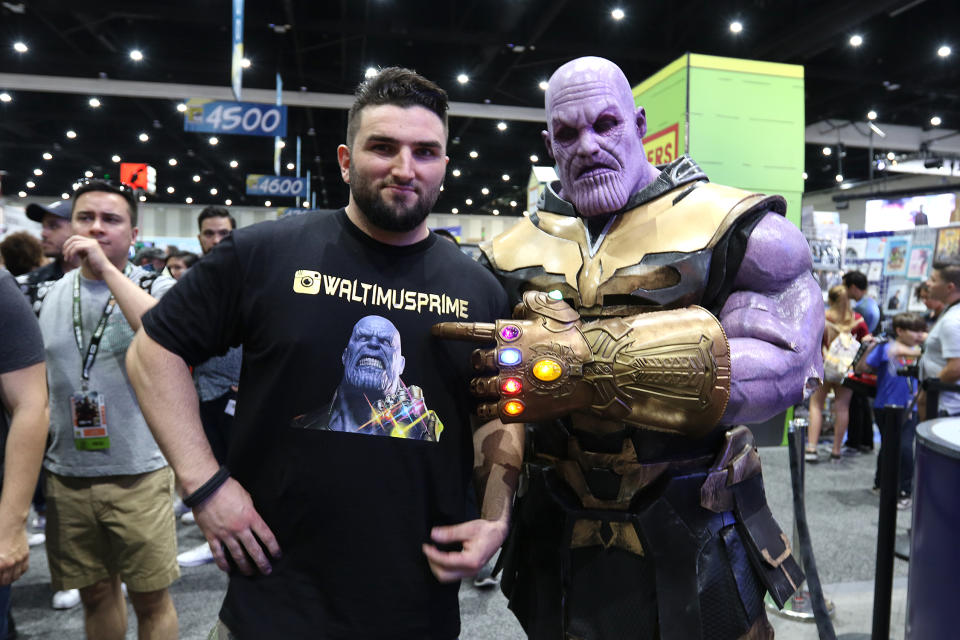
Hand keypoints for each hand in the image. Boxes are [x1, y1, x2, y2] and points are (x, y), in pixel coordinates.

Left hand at [0, 524, 28, 585]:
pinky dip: (18, 573)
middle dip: (0, 582)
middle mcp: (10, 563)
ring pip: (15, 577)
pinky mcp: (25, 555)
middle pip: (5, 581)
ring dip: (8, 579)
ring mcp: (19, 559)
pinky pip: (24, 569)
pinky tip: (12, 571)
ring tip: (3, 578)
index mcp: (0, 563)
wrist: (11, 523)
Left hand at [62, 235, 114, 278]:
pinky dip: (71, 253)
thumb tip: (68, 248)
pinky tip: (71, 259)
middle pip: (74, 238)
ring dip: (68, 251)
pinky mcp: (90, 247)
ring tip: (67, 259)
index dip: (68, 243)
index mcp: (90, 242)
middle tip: (64, 254)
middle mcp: (91, 241)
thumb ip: (79, 251)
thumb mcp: (84, 256)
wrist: (103, 270)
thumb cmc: (94, 266)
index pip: (76, 238)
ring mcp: (91, 243)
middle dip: (66, 245)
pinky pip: (76, 247)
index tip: (65, 252)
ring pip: (74, 243)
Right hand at [193, 478, 280, 575]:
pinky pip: (218, 554)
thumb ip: (251, 512)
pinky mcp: (212, 536)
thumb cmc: (228, 489)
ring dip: (245, 566)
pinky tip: (228, 570)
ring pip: (237, 555)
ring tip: (250, 573)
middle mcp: (240, 529)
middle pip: (254, 550)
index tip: (277, 555)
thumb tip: (254, 521)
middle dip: (262, 562)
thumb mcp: (247, 498)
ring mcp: (225, 534)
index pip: (267, 536)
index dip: (274, 548)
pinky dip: (223, 563)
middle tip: (267, 571)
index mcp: (251, 517)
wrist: (206, 488)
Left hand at [421, 518, 507, 582]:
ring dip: (437, 566)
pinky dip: (443, 567)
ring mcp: (470, 573)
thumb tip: (434, 535)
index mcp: (472, 560)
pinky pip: (451, 574)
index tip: (425, 547)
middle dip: (433, 564)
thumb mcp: (468, 528)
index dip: (433, 555)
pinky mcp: (468, 571)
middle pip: (444, 575)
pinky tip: (441, 555)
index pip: (446, 562)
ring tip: (433, 552)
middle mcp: (471, 570)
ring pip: (447, 577)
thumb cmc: (486, 531)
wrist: (499, 534)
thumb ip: (450, 533)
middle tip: (428, 550)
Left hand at [432, 290, 592, 423]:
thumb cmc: (573, 338)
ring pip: (478, 387)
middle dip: (476, 364)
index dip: (450, 330)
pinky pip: (488, 410)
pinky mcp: (516, 408)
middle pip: (475, 362)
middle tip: (482, 366)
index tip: (435, 330)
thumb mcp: (554, 310)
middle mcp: (503, 360)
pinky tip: (488, 408)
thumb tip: (519, 305)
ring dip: (478, 386)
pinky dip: (485, 409)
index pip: (470, 331)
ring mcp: (508, 386)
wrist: (592, 372)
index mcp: (508, 335)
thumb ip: (531, 303)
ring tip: (483, 387)